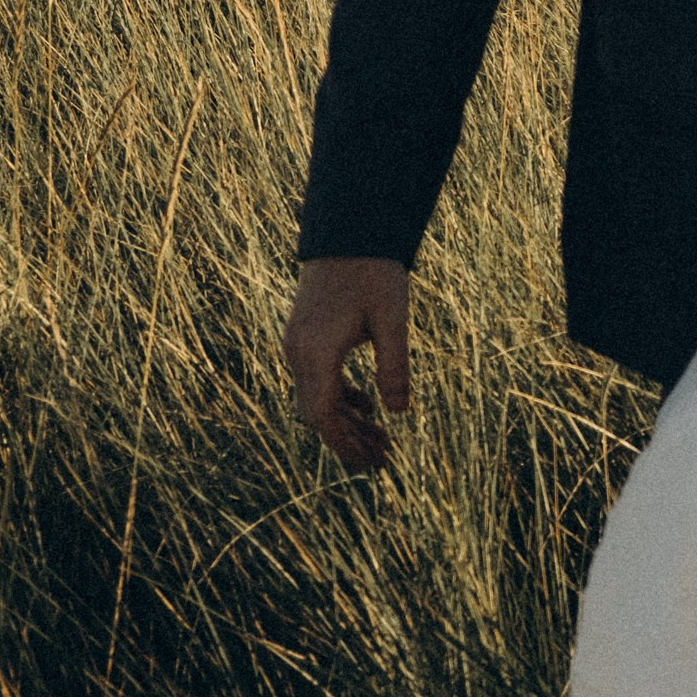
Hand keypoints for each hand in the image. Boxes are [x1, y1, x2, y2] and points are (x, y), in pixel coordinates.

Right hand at [284, 257, 411, 473]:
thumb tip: (399, 412)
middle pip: (317, 414)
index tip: (371, 462)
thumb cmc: (373, 273)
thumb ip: (395, 365)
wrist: (347, 234)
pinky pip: (317, 382)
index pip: (322, 414)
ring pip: (317, 400)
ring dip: (347, 422)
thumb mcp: (392, 318)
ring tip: (382, 441)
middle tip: (384, 461)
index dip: (345, 443)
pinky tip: (368, 408)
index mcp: (316, 350)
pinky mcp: (304, 339)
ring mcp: (297, 346)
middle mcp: (297, 352)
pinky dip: (341, 399)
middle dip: (349, 440)